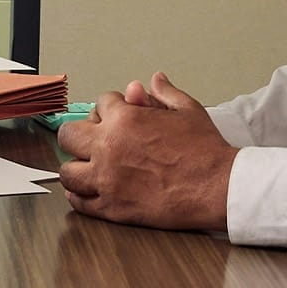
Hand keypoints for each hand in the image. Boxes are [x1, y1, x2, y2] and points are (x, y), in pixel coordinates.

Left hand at [56, 71, 237, 230]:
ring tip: (88, 167)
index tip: (117, 116)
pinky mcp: (111, 207)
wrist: (218, 187)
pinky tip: (88, 190)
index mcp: (125, 119)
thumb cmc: (206, 151)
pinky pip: (79, 201)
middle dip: (81, 134)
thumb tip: (155, 80)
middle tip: (93, 140)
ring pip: (68, 171)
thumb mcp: (188, 110)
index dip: (111, 108)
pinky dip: (80, 195)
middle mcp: (108, 147)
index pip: (100, 103)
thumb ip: (165, 93)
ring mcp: (106, 179)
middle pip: (69, 135)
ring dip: (77, 166)